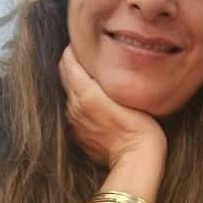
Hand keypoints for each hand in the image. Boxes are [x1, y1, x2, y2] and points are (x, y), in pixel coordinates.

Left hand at [58, 45, 166, 168]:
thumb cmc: (139, 123)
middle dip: (73, 61)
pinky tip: (97, 101)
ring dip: (77, 81)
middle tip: (90, 54)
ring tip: (95, 76)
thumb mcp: (124, 92)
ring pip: (69, 92)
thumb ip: (105, 75)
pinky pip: (74, 110)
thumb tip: (95, 61)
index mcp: (84, 92)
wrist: (136, 159)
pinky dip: (80, 100)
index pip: (67, 61)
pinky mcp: (78, 134)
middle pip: (64, 74)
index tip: (86, 42)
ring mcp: (74, 121)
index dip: (74, 49)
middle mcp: (74, 106)